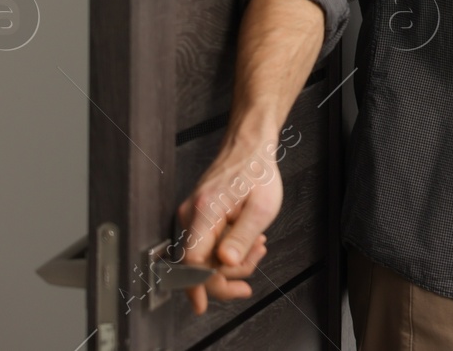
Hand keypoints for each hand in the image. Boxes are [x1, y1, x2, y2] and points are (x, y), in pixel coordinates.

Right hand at [176, 138, 284, 314]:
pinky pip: (206, 245)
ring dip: (231, 260)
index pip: (192, 259)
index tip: (202, 305)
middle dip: (229, 273)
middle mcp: (191, 214)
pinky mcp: (196, 217)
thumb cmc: (258, 172)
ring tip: (257, 245)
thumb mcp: (261, 208)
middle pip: (198, 264)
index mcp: (205, 211)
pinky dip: (226, 250)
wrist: (249, 147)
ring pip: (204, 256)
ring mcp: (191, 215)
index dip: (198, 285)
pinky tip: (246, 241)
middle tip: (256, 261)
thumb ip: (242, 237)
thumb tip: (227, 264)